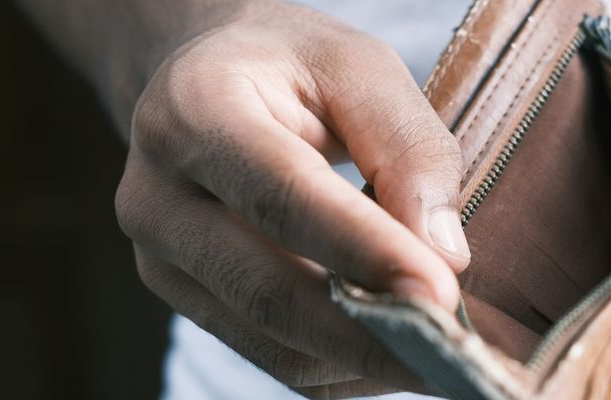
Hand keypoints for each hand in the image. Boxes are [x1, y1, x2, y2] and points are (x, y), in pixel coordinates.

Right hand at [113, 3, 468, 396]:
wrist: (204, 82)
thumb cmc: (291, 68)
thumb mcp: (359, 67)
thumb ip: (408, 147)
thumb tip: (443, 254)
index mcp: (194, 110)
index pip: (283, 196)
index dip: (364, 251)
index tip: (439, 292)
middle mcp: (157, 194)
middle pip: (267, 290)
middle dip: (369, 333)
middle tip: (453, 353)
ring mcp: (160, 258)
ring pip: (270, 340)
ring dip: (362, 359)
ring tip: (439, 356)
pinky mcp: (184, 300)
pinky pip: (271, 357)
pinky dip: (341, 367)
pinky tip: (395, 351)